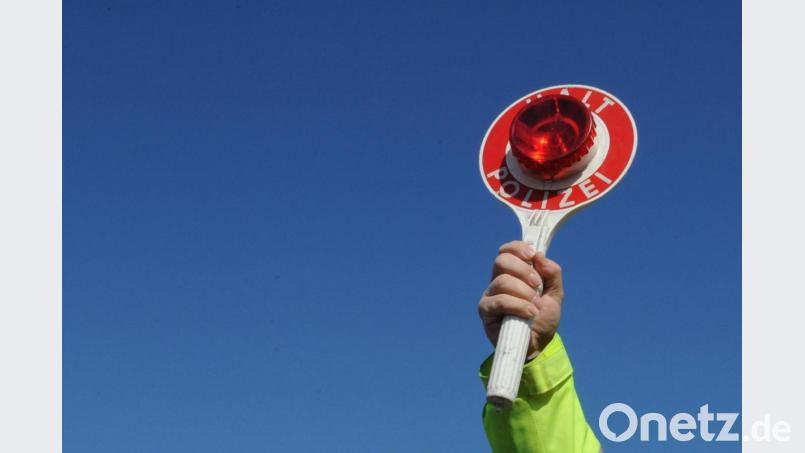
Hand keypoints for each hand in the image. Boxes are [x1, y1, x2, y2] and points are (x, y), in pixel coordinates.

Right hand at [478, 241, 564, 357]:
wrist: (538, 345)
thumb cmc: (543, 318)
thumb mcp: (555, 294)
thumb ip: (552, 273)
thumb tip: (540, 256)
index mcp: (512, 273)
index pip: (506, 251)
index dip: (517, 248)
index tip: (532, 256)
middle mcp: (497, 281)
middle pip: (501, 261)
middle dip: (523, 271)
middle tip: (537, 286)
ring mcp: (490, 296)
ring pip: (502, 281)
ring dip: (524, 292)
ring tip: (535, 307)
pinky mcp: (486, 311)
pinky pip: (500, 301)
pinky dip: (518, 305)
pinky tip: (530, 313)